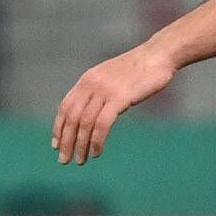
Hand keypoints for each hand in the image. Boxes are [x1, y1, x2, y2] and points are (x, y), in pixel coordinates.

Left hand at [53, 42, 178, 162]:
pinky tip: (96, 152)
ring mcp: (105, 91)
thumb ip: (99, 91)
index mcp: (87, 80)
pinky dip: (97, 141)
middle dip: (66, 141)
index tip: (56, 145)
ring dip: (80, 145)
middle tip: (64, 160)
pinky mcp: (120, 98)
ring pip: (85, 123)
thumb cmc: (140, 68)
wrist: (159, 55)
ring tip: (81, 161)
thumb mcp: (112, 77)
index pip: (65, 107)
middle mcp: (92, 85)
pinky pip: (102, 124)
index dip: (59, 128)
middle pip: (72, 118)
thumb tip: (91, 109)